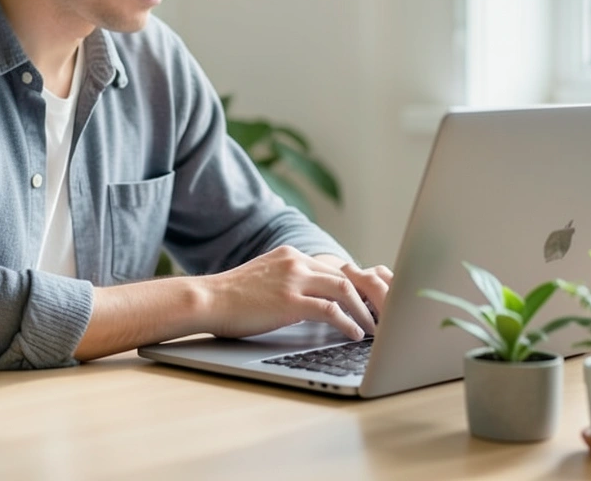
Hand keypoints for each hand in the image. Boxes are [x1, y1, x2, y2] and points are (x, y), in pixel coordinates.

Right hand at [200, 246, 389, 340]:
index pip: (335, 268)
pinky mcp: (289, 300)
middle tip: (383, 316)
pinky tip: (354, 334)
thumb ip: (290, 282)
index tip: (371, 303)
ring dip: (364, 311)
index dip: (357, 287)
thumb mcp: (266, 279)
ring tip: (374, 328)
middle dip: (370, 297)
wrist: (206, 299)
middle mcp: (296, 261)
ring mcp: (293, 279)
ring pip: (344, 290)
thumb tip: (312, 302)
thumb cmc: (231, 297)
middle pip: (347, 276)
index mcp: (292, 255)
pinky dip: (347, 323)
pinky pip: (330, 310)